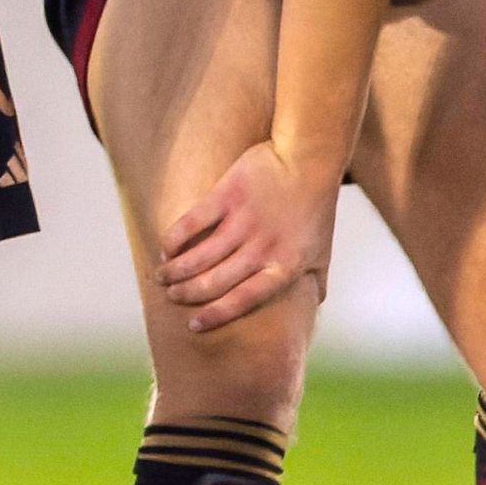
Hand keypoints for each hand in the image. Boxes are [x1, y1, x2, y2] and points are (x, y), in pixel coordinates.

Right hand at [158, 140, 339, 332]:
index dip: (215, 314)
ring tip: (162, 277)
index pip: (243, 300)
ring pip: (200, 256)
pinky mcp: (227, 196)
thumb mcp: (323, 251)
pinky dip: (176, 238)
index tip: (193, 324)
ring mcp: (243, 222)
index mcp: (284, 267)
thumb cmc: (316, 208)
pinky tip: (165, 248)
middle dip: (187, 293)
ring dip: (176, 270)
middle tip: (171, 296)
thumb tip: (314, 306)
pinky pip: (193, 222)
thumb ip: (316, 282)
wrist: (309, 160)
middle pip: (215, 281)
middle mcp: (261, 249)